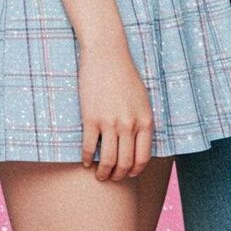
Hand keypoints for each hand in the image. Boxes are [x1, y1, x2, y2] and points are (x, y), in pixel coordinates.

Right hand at [78, 39, 153, 180]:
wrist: (106, 53)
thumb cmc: (124, 73)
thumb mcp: (142, 98)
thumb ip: (141, 121)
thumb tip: (138, 144)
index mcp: (144, 120)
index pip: (142, 158)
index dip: (134, 171)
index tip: (128, 173)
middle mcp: (129, 124)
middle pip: (125, 164)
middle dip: (118, 176)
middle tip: (112, 177)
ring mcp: (110, 122)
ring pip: (107, 161)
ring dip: (102, 173)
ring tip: (99, 174)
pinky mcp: (91, 119)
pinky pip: (88, 149)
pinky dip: (86, 159)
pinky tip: (85, 161)